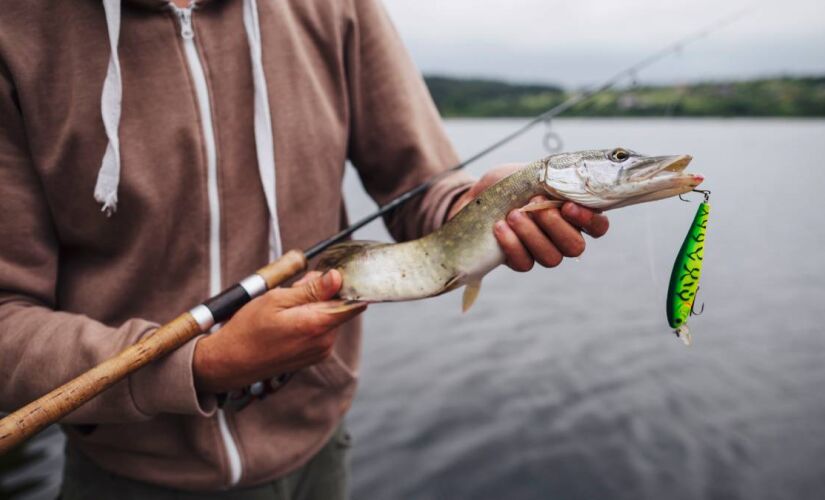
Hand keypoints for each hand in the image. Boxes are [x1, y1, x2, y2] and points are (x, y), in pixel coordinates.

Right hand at [193, 270, 365, 393]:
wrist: (229, 362)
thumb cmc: (248, 330)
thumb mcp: (276, 299)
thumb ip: (311, 289)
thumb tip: (337, 277)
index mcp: (318, 325)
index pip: (354, 301)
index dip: (344, 284)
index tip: (329, 275)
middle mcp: (325, 341)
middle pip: (339, 306)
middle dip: (322, 293)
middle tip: (293, 290)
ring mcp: (321, 351)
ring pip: (329, 316)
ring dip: (314, 306)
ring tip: (285, 308)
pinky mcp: (314, 356)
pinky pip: (321, 329)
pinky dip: (309, 320)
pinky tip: (287, 321)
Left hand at [448, 164, 609, 271]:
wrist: (475, 197)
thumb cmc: (509, 184)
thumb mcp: (532, 172)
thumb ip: (555, 177)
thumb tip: (567, 178)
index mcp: (572, 215)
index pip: (598, 227)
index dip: (589, 221)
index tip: (566, 206)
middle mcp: (562, 237)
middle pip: (575, 247)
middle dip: (555, 226)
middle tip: (534, 205)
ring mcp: (541, 252)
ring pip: (551, 258)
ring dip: (532, 235)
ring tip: (513, 215)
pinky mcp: (519, 261)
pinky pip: (524, 263)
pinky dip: (512, 244)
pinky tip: (500, 227)